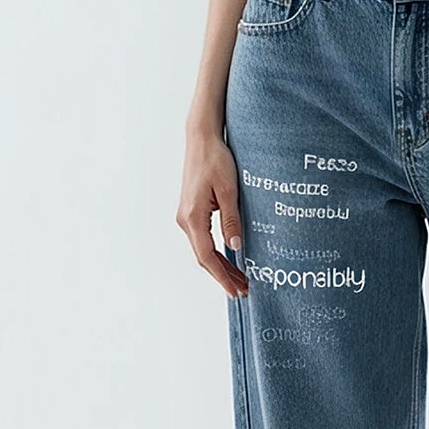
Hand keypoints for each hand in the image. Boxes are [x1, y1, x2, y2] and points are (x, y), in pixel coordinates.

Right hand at [177, 129, 249, 297]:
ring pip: (203, 249)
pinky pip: (203, 238)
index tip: (236, 290)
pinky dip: (216, 252)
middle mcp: (185, 220)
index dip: (222, 276)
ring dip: (221, 265)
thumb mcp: (228, 190)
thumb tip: (235, 247)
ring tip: (240, 278)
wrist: (201, 138)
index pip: (208, 256)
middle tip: (243, 290)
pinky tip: (230, 257)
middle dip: (223, 275)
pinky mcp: (191, 211)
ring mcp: (186, 216)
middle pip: (204, 257)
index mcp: (193, 217)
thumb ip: (231, 220)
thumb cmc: (216, 159)